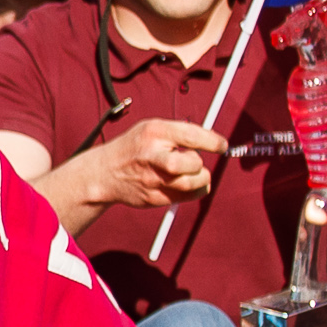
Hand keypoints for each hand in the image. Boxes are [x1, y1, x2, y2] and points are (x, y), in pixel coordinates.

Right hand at [57, 117, 225, 217]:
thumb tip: (210, 140)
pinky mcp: (154, 197)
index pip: (192, 135)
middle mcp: (153, 155)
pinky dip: (194, 191)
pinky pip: (188, 197)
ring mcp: (153, 179)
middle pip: (193, 163)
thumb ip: (177, 133)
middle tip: (193, 162)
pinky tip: (187, 184)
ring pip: (193, 182)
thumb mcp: (150, 129)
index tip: (222, 146)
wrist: (104, 173)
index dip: (212, 141)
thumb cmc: (133, 148)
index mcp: (154, 132)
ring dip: (199, 178)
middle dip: (198, 163)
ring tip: (191, 173)